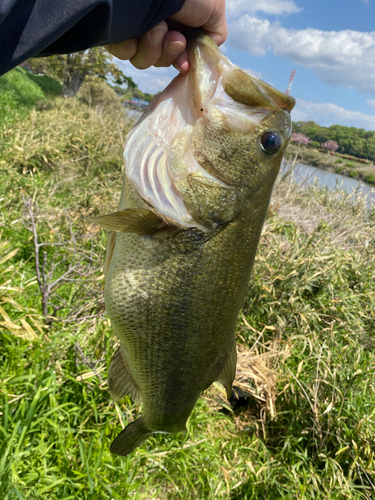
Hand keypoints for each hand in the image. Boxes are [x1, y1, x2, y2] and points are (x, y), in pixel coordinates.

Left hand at [105, 0, 226, 72]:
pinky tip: (141, 27)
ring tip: (157, 26)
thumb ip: (215, 34)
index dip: (180, 62)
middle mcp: (155, 25)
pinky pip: (123, 52)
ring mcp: (135, 28)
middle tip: (173, 37)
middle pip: (160, 60)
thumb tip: (207, 53)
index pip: (175, 55)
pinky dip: (132, 45)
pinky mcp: (116, 30)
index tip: (184, 65)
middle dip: (168, 53)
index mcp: (176, 22)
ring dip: (153, 47)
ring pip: (143, 60)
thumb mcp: (214, 10)